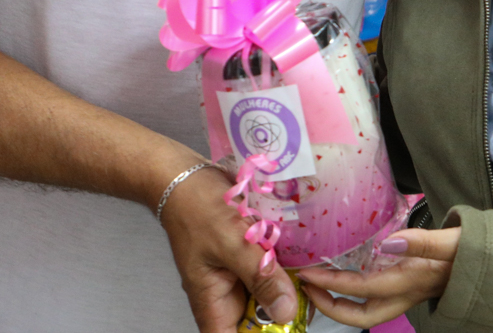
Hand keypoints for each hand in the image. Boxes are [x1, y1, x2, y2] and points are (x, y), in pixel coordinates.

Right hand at [158, 165, 299, 332]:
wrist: (184, 176)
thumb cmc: (197, 207)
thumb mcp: (232, 242)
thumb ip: (259, 276)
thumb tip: (285, 311)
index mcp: (210, 302)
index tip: (288, 326)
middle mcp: (222, 295)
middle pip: (255, 322)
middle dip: (281, 313)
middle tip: (308, 296)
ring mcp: (234, 277)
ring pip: (264, 297)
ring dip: (285, 290)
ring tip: (306, 276)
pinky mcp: (244, 259)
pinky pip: (266, 273)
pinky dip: (281, 269)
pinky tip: (298, 259)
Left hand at [298, 228, 459, 327]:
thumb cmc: (475, 252)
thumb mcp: (454, 242)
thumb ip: (423, 242)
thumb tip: (388, 243)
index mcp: (411, 283)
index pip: (362, 289)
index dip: (332, 284)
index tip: (309, 273)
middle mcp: (406, 295)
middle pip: (361, 317)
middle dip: (330, 308)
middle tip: (308, 289)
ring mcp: (407, 295)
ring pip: (367, 312)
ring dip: (341, 304)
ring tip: (319, 284)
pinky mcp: (409, 288)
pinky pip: (376, 298)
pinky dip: (355, 293)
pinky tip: (346, 273)